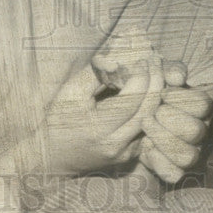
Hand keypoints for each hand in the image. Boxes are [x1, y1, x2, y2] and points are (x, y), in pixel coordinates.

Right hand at [43, 58, 165, 175]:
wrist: (54, 155)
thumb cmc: (60, 119)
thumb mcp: (71, 92)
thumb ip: (96, 73)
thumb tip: (119, 57)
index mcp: (100, 129)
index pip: (132, 98)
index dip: (141, 75)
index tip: (141, 58)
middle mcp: (116, 144)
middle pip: (149, 109)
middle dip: (156, 80)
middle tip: (155, 60)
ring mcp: (125, 153)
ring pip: (153, 120)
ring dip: (158, 93)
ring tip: (156, 71)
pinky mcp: (130, 156)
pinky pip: (149, 129)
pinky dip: (152, 108)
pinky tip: (151, 90)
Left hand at [138, 62, 212, 183]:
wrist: (132, 117)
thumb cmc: (152, 93)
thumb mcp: (161, 73)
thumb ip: (171, 70)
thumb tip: (176, 78)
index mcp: (199, 108)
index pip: (203, 105)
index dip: (181, 99)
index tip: (163, 94)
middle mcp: (199, 131)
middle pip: (196, 131)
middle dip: (168, 120)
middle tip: (151, 113)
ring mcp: (189, 152)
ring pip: (188, 156)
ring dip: (162, 140)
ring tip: (146, 129)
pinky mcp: (174, 170)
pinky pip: (174, 174)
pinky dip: (158, 161)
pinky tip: (145, 147)